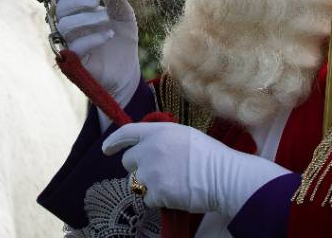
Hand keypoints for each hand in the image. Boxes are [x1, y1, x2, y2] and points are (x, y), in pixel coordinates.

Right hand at [51, 0, 140, 109]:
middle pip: (59, 8)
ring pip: (65, 26)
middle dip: (78, 1)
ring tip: (106, 18)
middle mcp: (67, 28)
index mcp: (75, 12)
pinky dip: (92, 38)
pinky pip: (75, 47)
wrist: (128, 71)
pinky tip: (109, 35)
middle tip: (97, 1)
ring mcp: (69, 45)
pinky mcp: (74, 62)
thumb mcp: (123, 15)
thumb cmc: (121, 40)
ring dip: (86, 18)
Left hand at [102, 122, 289, 216]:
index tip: (106, 149)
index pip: (127, 133)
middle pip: (128, 162)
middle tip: (158, 173)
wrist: (224, 176)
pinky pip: (148, 199)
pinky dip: (158, 200)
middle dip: (138, 168)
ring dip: (149, 185)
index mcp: (158, 132)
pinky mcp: (156, 192)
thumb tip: (146, 147)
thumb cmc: (210, 156)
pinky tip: (176, 194)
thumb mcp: (184, 136)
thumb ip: (162, 139)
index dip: (114, 141)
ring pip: (137, 182)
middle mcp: (150, 149)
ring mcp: (152, 171)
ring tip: (173, 183)